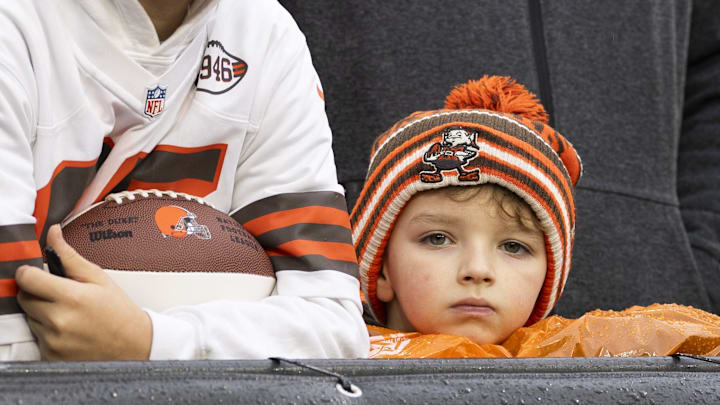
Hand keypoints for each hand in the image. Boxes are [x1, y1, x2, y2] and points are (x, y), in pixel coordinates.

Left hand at [16, 224, 151, 359]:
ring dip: (41, 313)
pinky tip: (68, 329)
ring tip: (68, 313)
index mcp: (72, 297)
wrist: (132, 344)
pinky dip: (47, 331)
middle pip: (24, 298)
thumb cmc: (118, 310)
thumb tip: (53, 233)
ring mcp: (53, 341)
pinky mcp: (50, 355)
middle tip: (60, 294)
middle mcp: (59, 320)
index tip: (37, 274)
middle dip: (37, 292)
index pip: (27, 278)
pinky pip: (36, 336)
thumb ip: (70, 256)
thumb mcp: (98, 278)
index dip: (29, 273)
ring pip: (29, 317)